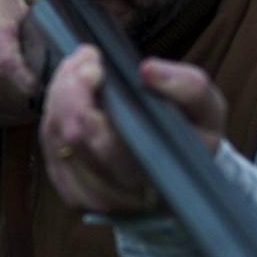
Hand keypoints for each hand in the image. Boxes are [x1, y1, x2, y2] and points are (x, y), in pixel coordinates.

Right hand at [0, 0, 75, 126]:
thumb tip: (76, 3)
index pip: (10, 65)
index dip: (36, 77)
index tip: (60, 76)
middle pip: (22, 94)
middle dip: (47, 90)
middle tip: (66, 81)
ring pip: (18, 112)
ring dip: (37, 104)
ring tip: (46, 84)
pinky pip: (7, 120)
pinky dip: (21, 111)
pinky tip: (26, 94)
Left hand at [40, 47, 227, 214]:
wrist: (177, 167)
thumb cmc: (191, 134)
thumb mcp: (206, 109)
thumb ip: (189, 88)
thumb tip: (148, 71)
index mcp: (159, 176)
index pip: (114, 149)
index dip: (92, 106)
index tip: (95, 66)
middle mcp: (123, 196)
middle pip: (77, 141)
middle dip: (71, 91)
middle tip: (85, 59)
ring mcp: (94, 198)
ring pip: (58, 142)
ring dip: (60, 97)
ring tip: (78, 67)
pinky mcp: (75, 192)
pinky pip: (50, 150)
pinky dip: (53, 114)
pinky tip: (67, 91)